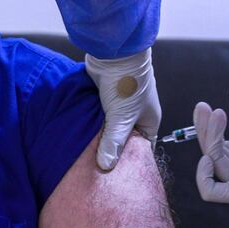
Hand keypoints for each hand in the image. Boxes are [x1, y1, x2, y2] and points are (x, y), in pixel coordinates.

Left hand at [85, 48, 160, 170]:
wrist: (113, 52)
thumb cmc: (127, 83)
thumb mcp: (122, 117)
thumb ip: (114, 142)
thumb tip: (105, 166)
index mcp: (148, 120)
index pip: (142, 148)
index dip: (131, 161)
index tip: (116, 175)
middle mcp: (135, 114)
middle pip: (122, 140)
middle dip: (111, 151)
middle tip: (96, 169)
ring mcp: (118, 106)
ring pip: (107, 129)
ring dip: (98, 137)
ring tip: (85, 156)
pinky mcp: (102, 99)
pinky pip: (96, 118)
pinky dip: (90, 125)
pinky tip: (79, 137)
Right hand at [194, 90, 228, 214]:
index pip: (218, 143)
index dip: (209, 126)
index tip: (207, 107)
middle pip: (211, 150)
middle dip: (204, 128)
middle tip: (203, 107)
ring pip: (211, 162)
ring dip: (209, 137)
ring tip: (217, 115)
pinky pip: (211, 192)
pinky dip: (202, 177)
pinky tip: (207, 156)